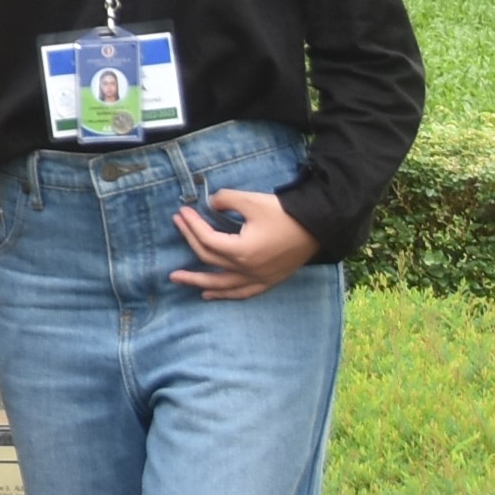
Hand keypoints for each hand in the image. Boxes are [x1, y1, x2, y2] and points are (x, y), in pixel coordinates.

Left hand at [172, 186, 316, 298]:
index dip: (191, 225)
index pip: (206, 239)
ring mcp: (258, 279)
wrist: (318, 227)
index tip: (181, 212)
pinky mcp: (268, 281)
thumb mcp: (252, 200)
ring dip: (198, 281)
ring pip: (221, 285)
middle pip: (209, 259)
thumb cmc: (285, 213)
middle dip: (189, 241)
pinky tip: (211, 294)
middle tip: (176, 227)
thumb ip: (226, 200)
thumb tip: (211, 203)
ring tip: (177, 279)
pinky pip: (241, 292)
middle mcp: (247, 270)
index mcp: (241, 251)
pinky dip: (224, 294)